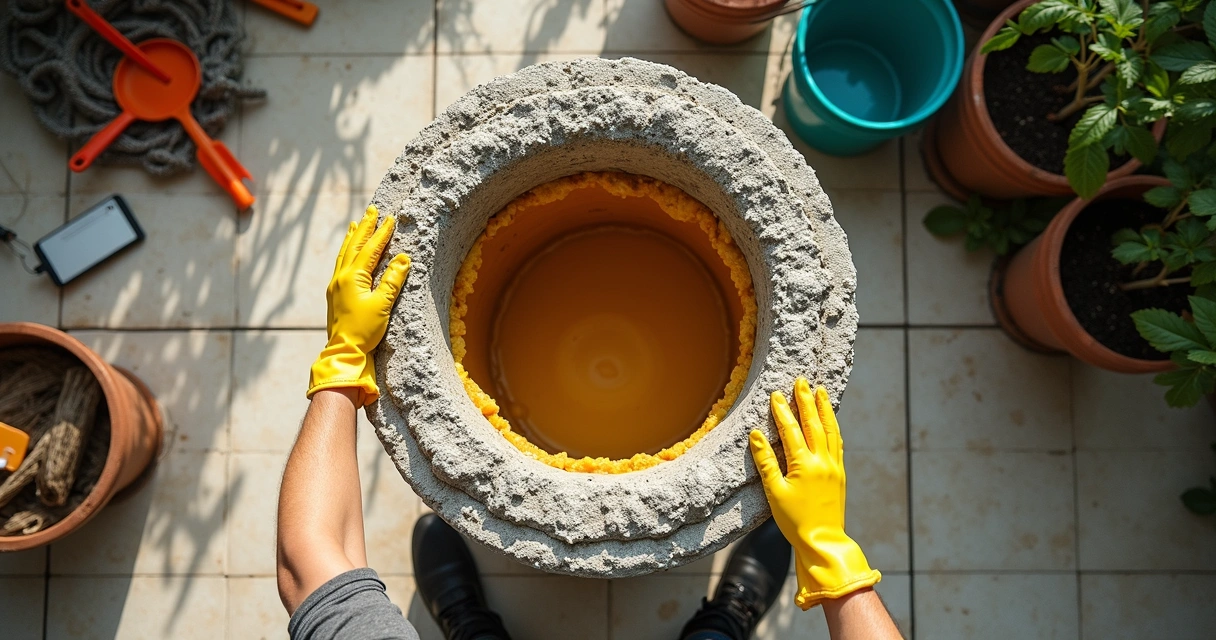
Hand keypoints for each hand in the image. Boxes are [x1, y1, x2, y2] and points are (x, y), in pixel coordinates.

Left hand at [308, 205, 410, 405]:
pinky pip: (341, 264)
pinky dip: (346, 252)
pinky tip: (348, 252)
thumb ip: (393, 280)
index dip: (381, 233)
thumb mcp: (383, 304)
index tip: (390, 219)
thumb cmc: (364, 330)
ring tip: (356, 224)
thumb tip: (404, 258)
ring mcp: (335, 285)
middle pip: (354, 246)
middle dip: (364, 228)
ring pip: (344, 254)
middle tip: (371, 211)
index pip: (370, 249)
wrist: (344, 350)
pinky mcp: (334, 294)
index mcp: (352, 277)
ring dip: (353, 238)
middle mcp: (341, 277)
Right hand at [749, 377, 880, 609]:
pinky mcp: (839, 473)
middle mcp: (822, 461)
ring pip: (830, 430)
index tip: (776, 394)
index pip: (791, 430)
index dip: (782, 411)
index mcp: (804, 465)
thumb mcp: (774, 492)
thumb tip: (755, 435)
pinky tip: (830, 420)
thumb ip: (765, 461)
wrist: (822, 540)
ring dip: (824, 409)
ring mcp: (834, 466)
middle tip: (802, 381)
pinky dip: (833, 427)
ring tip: (820, 391)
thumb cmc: (794, 520)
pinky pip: (837, 443)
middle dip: (806, 401)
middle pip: (813, 424)